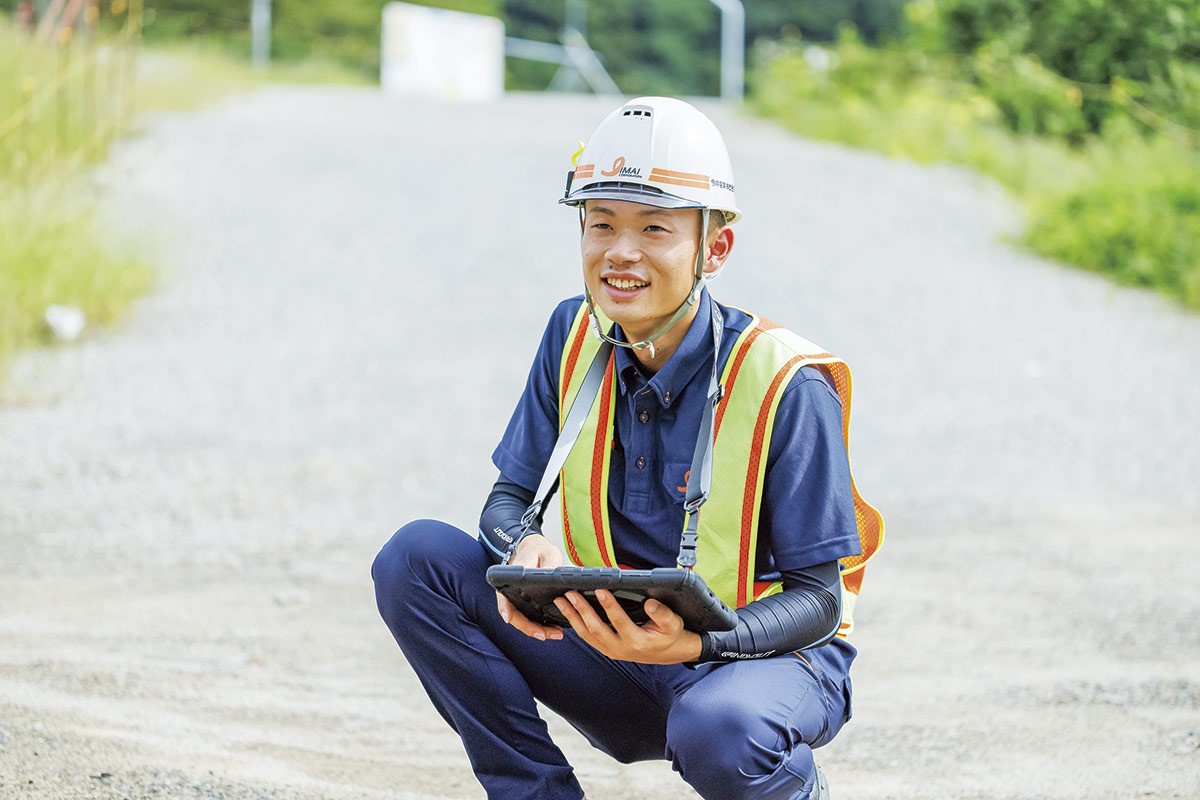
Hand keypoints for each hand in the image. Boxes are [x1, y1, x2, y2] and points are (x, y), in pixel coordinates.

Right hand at [495, 534, 564, 641]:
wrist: (535, 548)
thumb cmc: (539, 550)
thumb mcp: (547, 552)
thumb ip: (549, 562)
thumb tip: (552, 574)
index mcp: (512, 579)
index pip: (504, 597)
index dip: (505, 608)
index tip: (508, 617)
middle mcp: (512, 592)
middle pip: (515, 616)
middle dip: (530, 628)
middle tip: (547, 634)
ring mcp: (518, 599)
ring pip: (523, 620)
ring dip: (536, 630)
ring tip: (555, 633)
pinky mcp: (526, 602)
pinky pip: (529, 617)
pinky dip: (539, 625)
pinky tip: (552, 627)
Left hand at [553, 589, 702, 664]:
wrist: (669, 653)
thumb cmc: (670, 635)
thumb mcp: (673, 623)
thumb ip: (662, 614)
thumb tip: (650, 603)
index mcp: (637, 641)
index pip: (619, 621)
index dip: (609, 605)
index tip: (600, 589)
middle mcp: (621, 649)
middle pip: (596, 629)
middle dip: (581, 610)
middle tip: (571, 594)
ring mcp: (612, 651)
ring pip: (587, 635)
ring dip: (573, 617)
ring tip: (562, 602)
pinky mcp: (607, 649)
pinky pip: (588, 638)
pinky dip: (576, 625)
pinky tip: (569, 613)